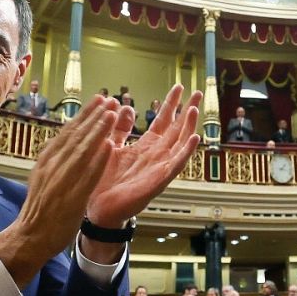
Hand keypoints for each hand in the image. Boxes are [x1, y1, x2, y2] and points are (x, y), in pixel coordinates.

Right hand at [0, 98, 118, 283]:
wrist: (29, 237)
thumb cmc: (40, 209)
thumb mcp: (45, 177)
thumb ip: (57, 160)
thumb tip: (69, 142)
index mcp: (47, 160)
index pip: (69, 132)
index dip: (85, 115)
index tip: (99, 100)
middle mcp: (53, 166)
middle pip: (76, 136)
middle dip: (95, 115)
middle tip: (110, 99)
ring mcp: (61, 181)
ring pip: (82, 150)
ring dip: (99, 130)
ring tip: (113, 114)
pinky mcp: (71, 198)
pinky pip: (87, 175)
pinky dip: (98, 160)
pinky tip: (110, 146)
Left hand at [84, 84, 201, 227]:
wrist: (99, 208)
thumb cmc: (105, 181)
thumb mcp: (111, 145)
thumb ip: (120, 127)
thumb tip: (127, 106)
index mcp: (146, 146)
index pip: (162, 120)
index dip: (171, 104)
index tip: (180, 87)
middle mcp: (156, 155)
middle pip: (176, 128)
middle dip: (187, 110)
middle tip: (197, 92)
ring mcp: (160, 167)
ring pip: (180, 143)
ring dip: (188, 127)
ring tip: (194, 109)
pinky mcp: (159, 180)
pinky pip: (176, 164)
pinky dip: (186, 151)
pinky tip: (194, 139)